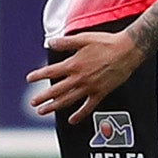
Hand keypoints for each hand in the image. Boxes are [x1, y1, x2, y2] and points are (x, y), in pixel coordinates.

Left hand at [27, 31, 144, 123]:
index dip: (38, 75)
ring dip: (54, 106)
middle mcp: (79, 78)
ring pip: (68, 100)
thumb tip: (50, 42)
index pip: (51, 72)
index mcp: (74, 64)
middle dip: (42, 97)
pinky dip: (79, 115)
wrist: (128, 50)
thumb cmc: (107, 42)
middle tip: (33, 103)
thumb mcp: (84, 38)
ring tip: (43, 111)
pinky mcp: (100, 93)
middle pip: (56, 90)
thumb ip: (66, 42)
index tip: (30, 79)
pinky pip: (88, 107)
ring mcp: (89, 87)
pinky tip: (72, 120)